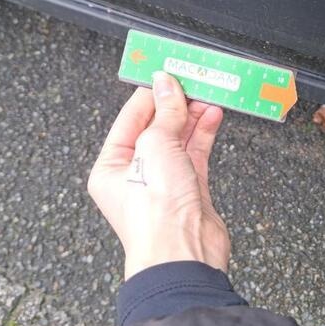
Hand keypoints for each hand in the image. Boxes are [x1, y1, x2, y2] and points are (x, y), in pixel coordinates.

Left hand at [88, 72, 229, 279]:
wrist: (183, 254)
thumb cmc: (155, 215)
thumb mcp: (155, 147)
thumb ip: (165, 113)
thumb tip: (166, 84)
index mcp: (112, 165)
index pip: (130, 117)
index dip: (149, 93)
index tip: (165, 71)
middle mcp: (136, 174)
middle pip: (156, 126)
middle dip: (174, 102)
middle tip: (191, 79)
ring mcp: (164, 181)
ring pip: (178, 137)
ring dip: (192, 114)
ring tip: (207, 92)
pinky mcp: (190, 188)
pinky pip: (196, 151)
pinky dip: (204, 131)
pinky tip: (212, 114)